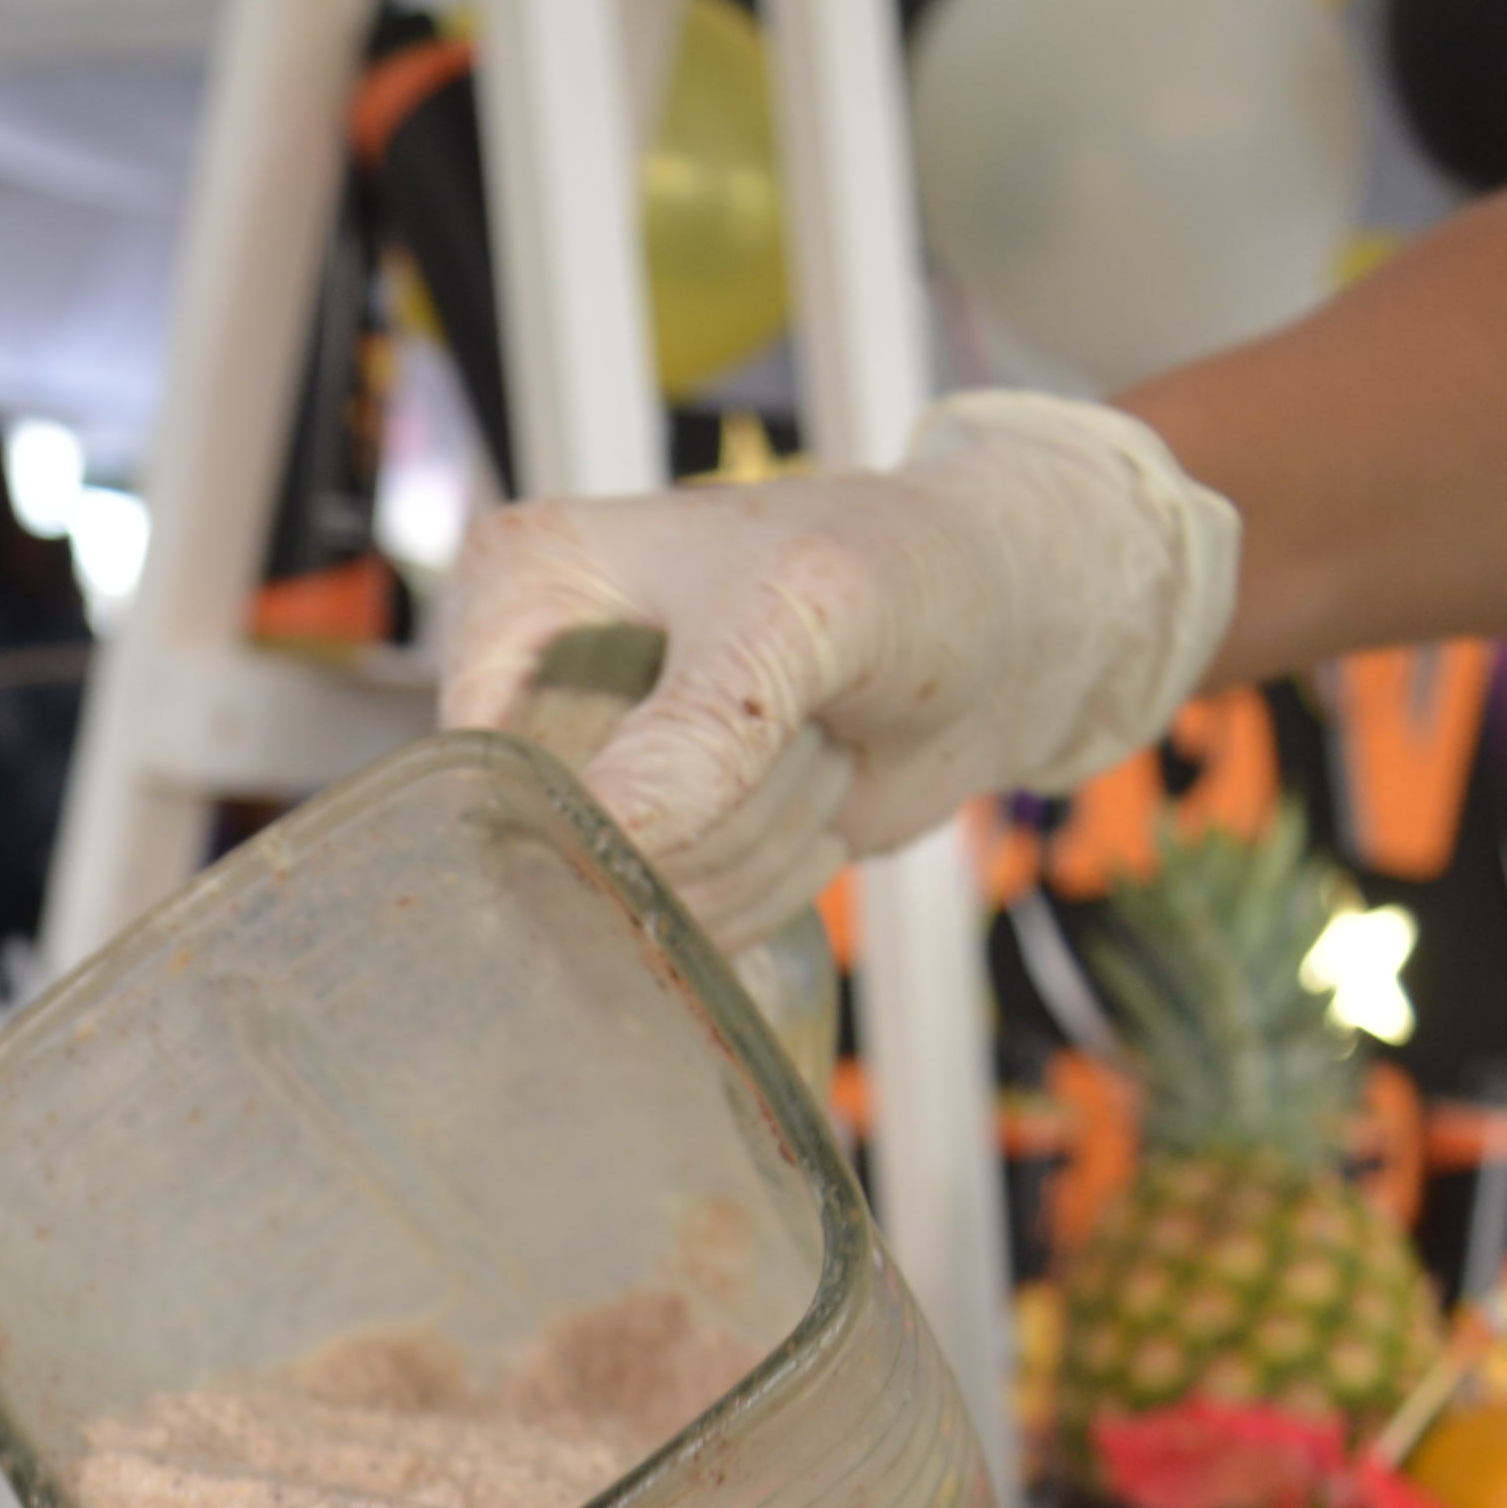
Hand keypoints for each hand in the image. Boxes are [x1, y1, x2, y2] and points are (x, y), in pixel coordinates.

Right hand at [438, 394, 1241, 941]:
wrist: (1009, 630)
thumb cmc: (910, 576)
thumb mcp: (809, 619)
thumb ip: (701, 730)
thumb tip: (598, 839)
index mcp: (523, 579)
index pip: (497, 754)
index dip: (612, 794)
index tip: (744, 734)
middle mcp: (528, 674)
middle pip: (562, 839)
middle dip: (712, 819)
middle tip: (807, 726)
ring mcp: (586, 768)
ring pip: (622, 898)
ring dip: (756, 850)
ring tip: (818, 743)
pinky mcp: (644, 842)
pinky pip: (665, 931)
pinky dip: (764, 890)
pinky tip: (813, 801)